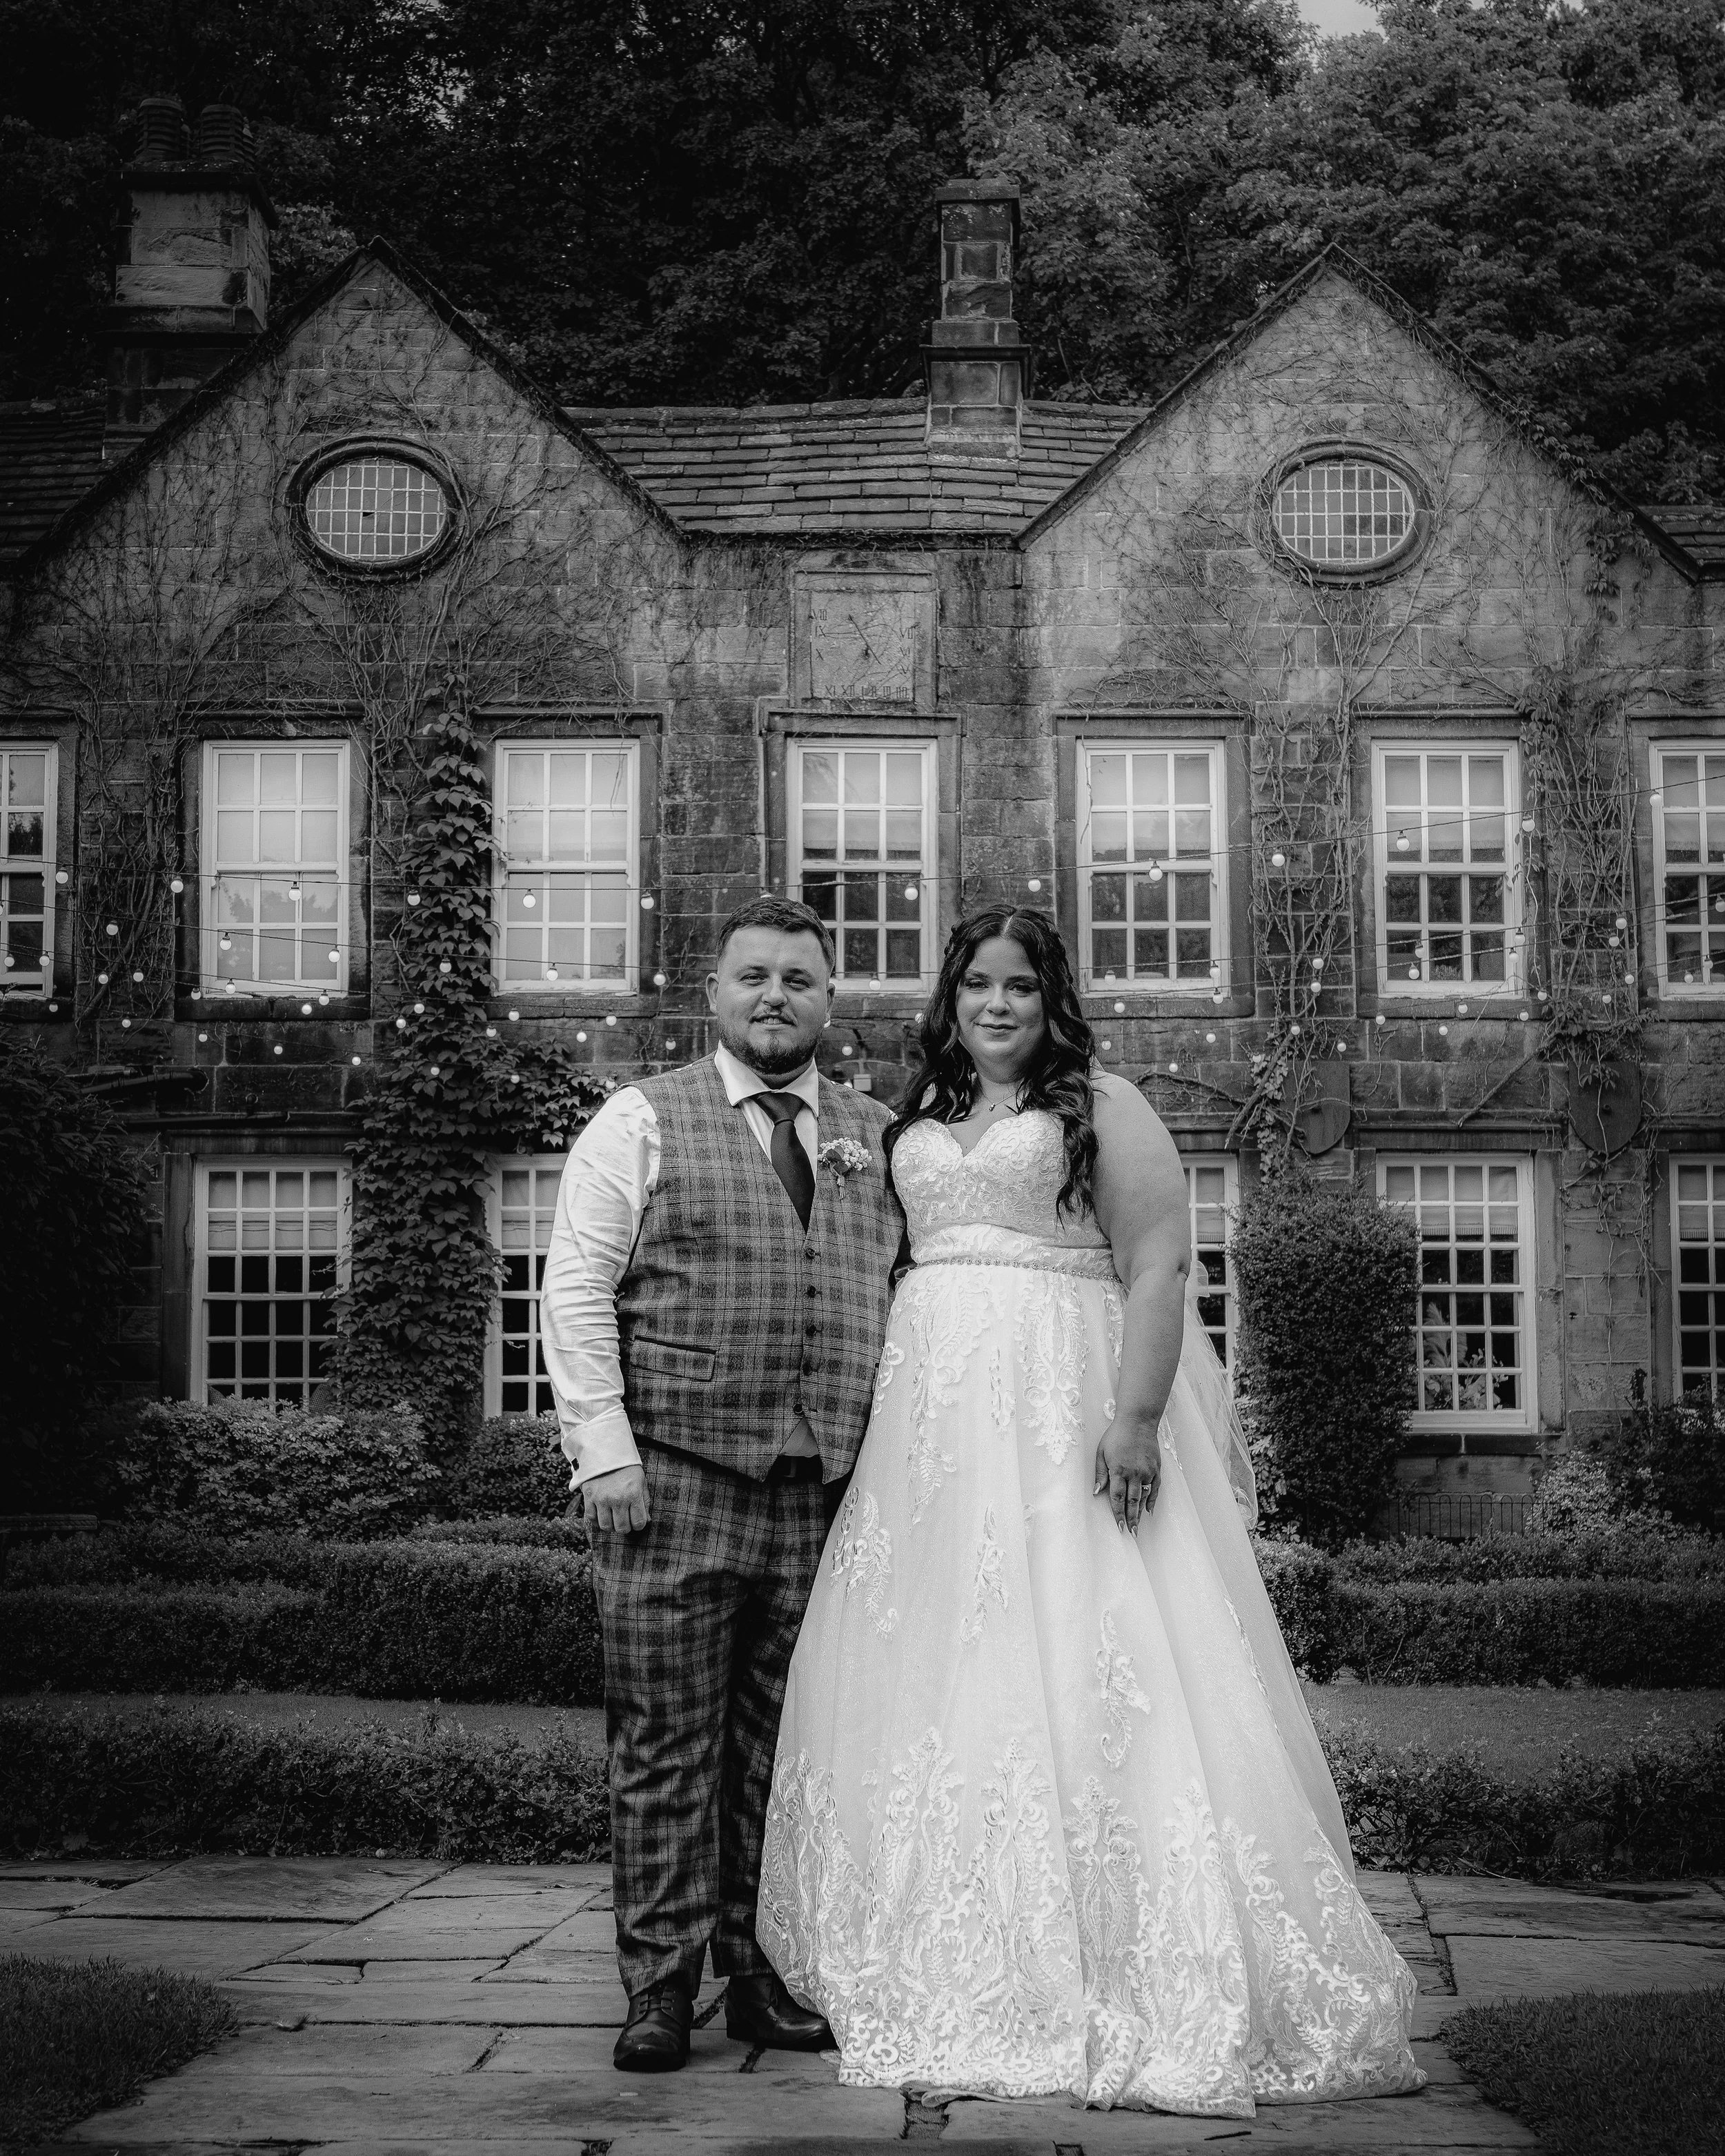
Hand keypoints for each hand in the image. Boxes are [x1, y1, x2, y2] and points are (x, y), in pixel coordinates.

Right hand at [584, 1462, 649, 1532]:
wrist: (606, 1451)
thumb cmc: (626, 1467)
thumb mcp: (641, 1481)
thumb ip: (644, 1501)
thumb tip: (646, 1520)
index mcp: (633, 1494)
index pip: (638, 1523)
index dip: (639, 1525)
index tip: (636, 1520)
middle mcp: (618, 1499)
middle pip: (622, 1528)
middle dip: (625, 1527)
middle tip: (625, 1521)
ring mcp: (602, 1499)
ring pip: (606, 1526)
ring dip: (611, 1526)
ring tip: (613, 1519)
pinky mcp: (589, 1497)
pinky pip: (591, 1518)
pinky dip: (596, 1521)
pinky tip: (602, 1515)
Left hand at [1094, 1413, 1161, 1534]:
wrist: (1138, 1421)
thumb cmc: (1116, 1435)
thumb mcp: (1101, 1452)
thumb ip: (1100, 1473)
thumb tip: (1097, 1491)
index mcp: (1118, 1470)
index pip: (1117, 1498)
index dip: (1117, 1513)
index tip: (1118, 1527)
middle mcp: (1134, 1473)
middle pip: (1132, 1501)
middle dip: (1130, 1519)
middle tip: (1131, 1533)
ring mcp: (1147, 1471)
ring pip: (1144, 1497)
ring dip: (1140, 1513)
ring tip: (1138, 1526)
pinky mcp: (1156, 1468)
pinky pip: (1156, 1488)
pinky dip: (1153, 1500)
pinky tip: (1149, 1510)